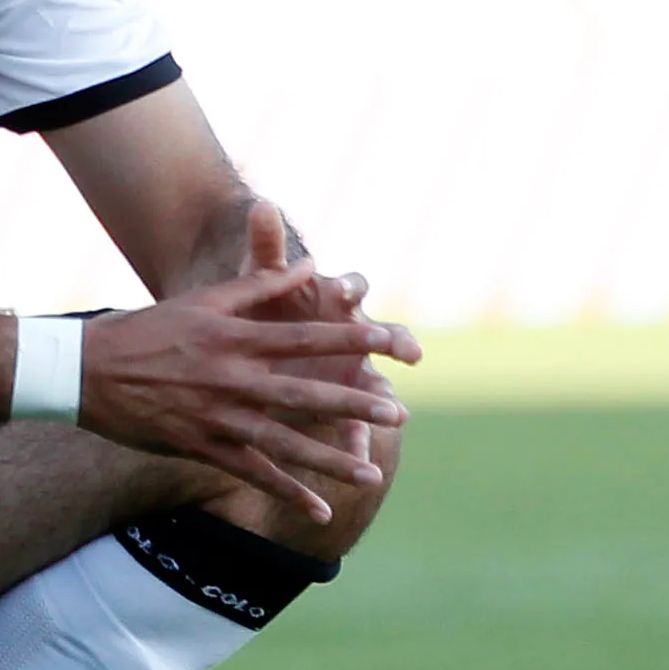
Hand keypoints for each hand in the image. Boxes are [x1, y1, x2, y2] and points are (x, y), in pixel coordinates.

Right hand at [81, 225, 418, 521]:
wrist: (85, 371)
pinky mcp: (201, 447)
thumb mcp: (202, 300)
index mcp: (235, 339)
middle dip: (354, 406)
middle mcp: (232, 380)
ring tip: (372, 474)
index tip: (390, 342)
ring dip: (330, 460)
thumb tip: (308, 264)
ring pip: (285, 443)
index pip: (305, 339)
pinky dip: (287, 492)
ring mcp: (217, 418)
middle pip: (304, 396)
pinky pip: (253, 474)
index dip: (350, 340)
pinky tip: (320, 509)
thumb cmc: (145, 330)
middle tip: (399, 414)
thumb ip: (258, 285)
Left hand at [228, 201, 416, 476]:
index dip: (350, 287)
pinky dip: (356, 443)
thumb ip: (265, 247)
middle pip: (383, 335)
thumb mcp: (260, 278)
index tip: (345, 290)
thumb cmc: (267, 303)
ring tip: (397, 416)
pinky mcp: (345, 404)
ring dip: (385, 400)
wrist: (262, 339)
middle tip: (409, 351)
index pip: (353, 287)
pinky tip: (358, 464)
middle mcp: (356, 334)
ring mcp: (354, 370)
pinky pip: (354, 426)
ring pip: (377, 385)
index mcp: (335, 300)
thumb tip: (260, 204)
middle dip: (394, 342)